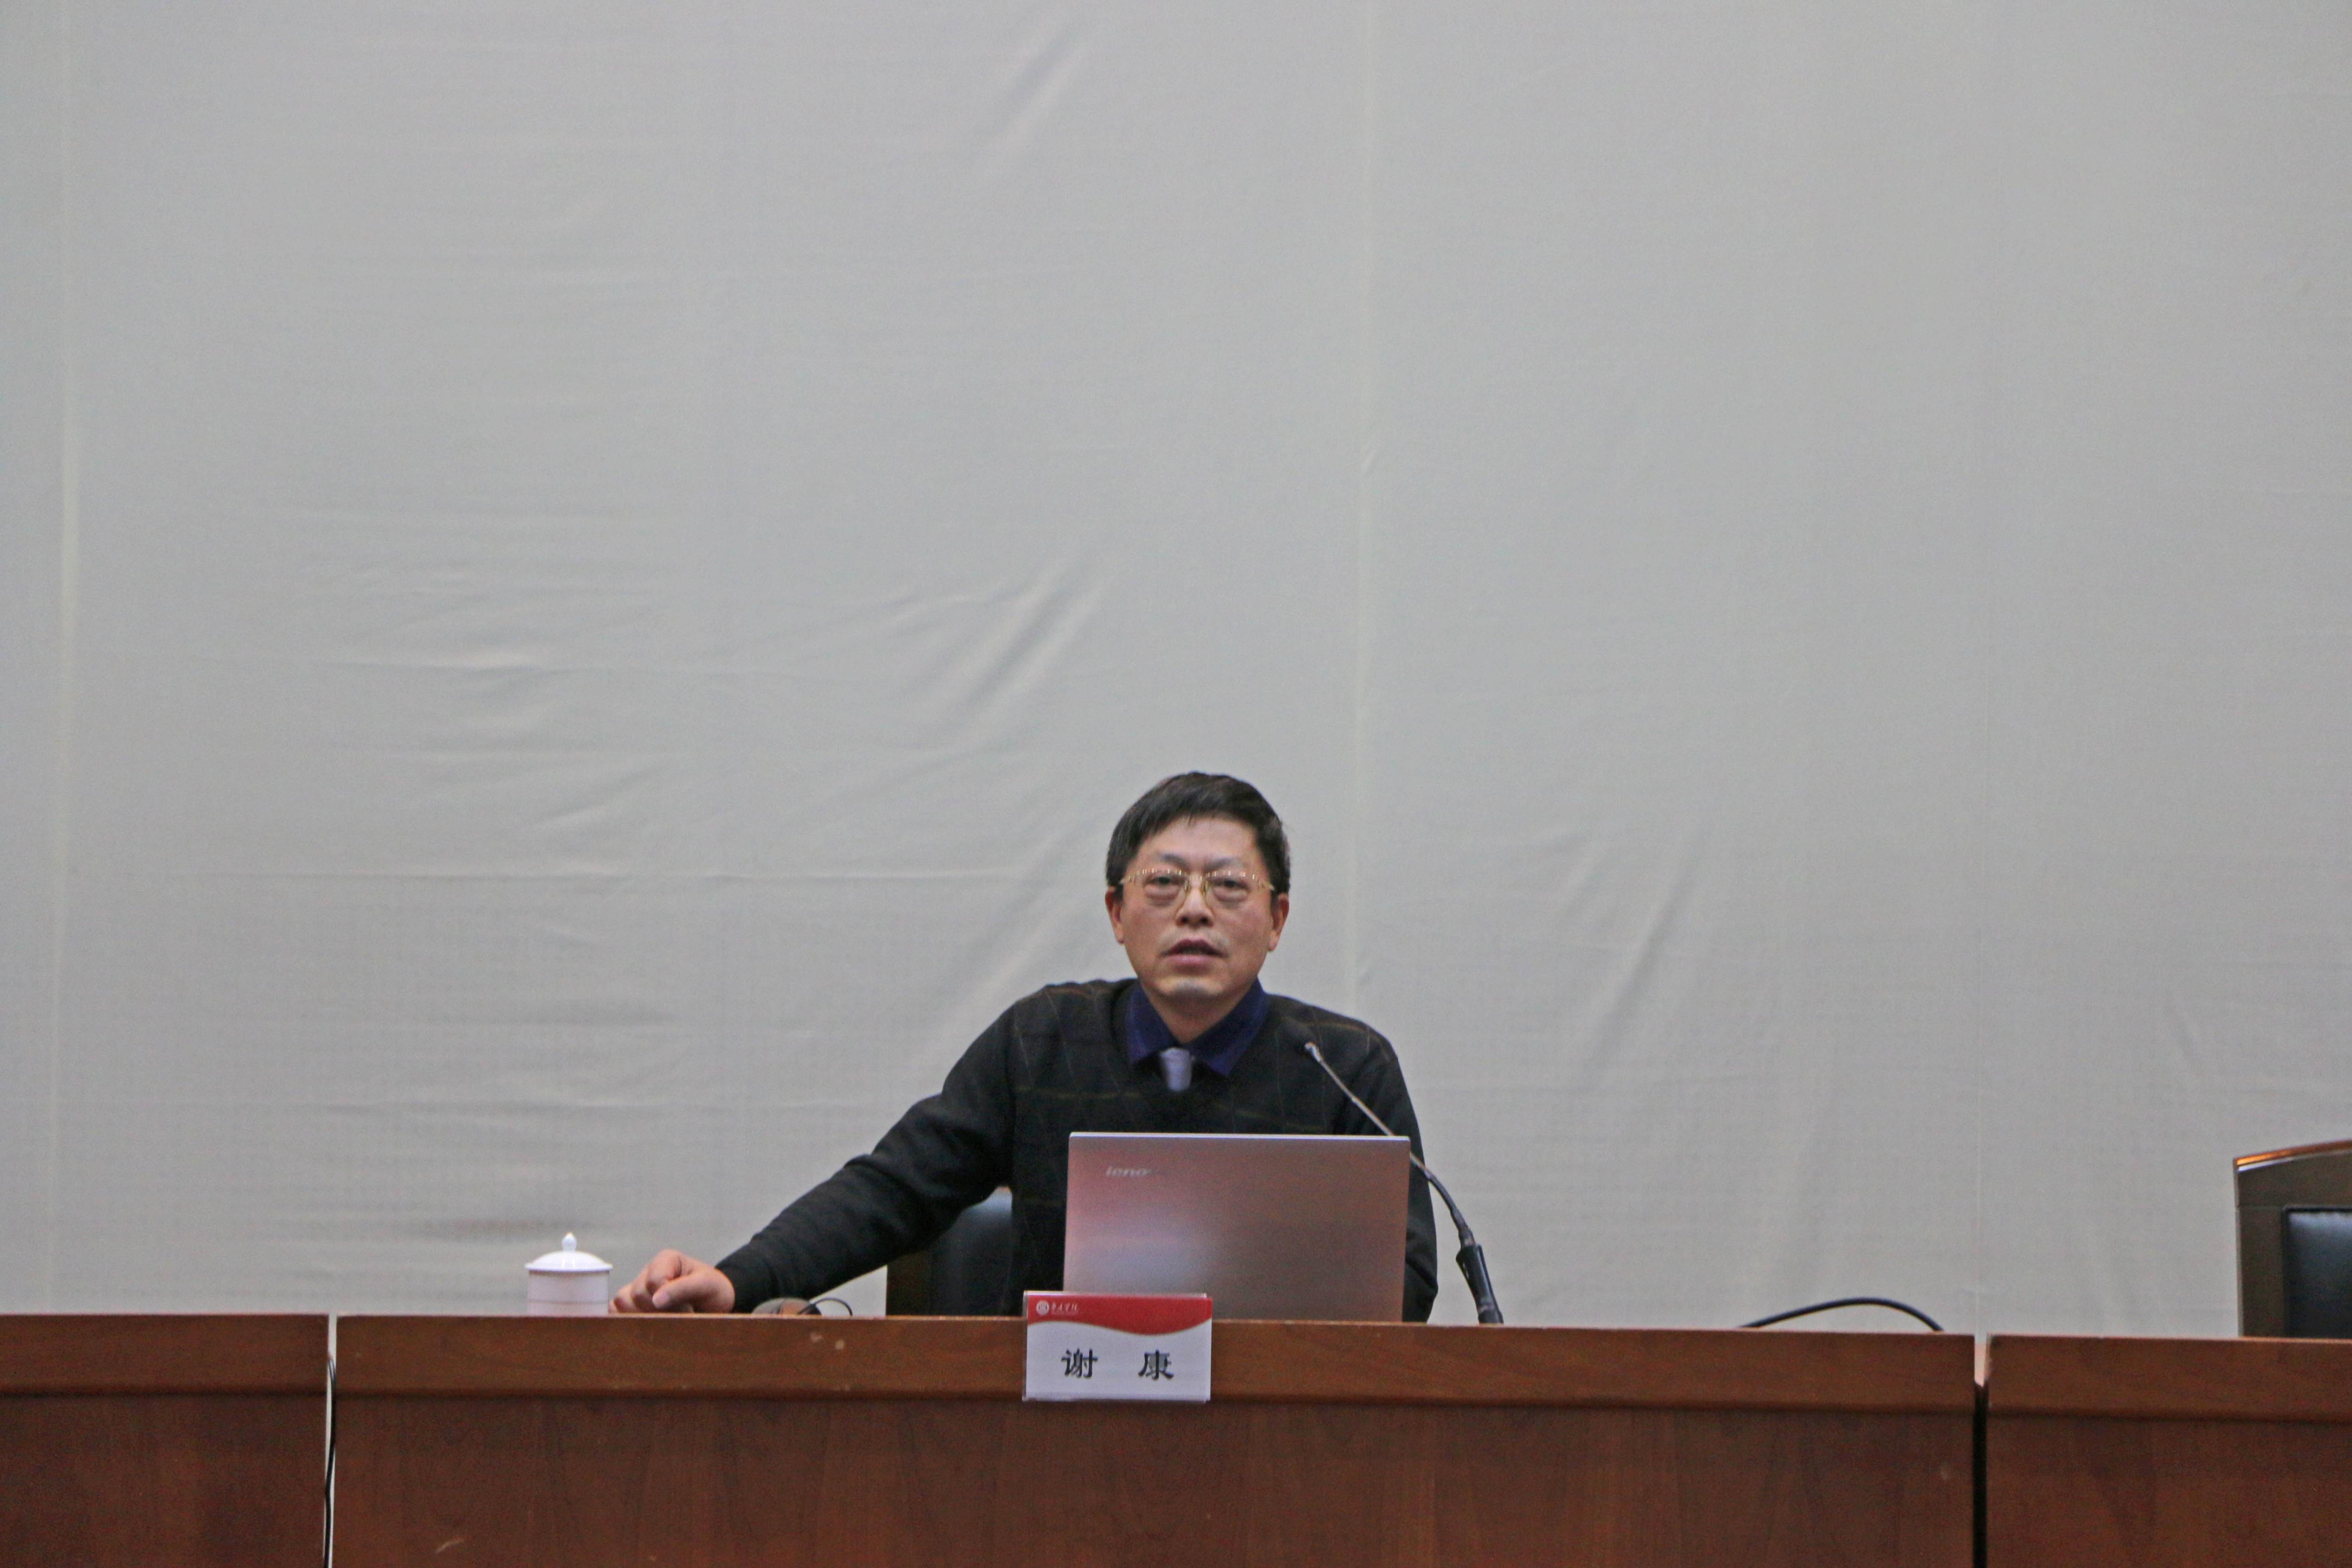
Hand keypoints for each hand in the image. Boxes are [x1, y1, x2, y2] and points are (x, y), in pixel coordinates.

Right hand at [609, 1249, 736, 1313]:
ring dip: (643, 1317)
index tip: (687, 1307)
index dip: (668, 1299)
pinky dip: (627, 1321)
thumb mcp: (706, 1285)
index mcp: (665, 1260)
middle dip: (657, 1311)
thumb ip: (683, 1289)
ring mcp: (636, 1289)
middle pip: (636, 1294)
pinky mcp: (630, 1306)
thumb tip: (656, 1300)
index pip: (653, 1281)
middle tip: (678, 1317)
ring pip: (622, 1303)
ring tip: (665, 1322)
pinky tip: (647, 1327)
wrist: (713, 1305)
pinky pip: (615, 1312)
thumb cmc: (712, 1291)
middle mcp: (646, 1273)